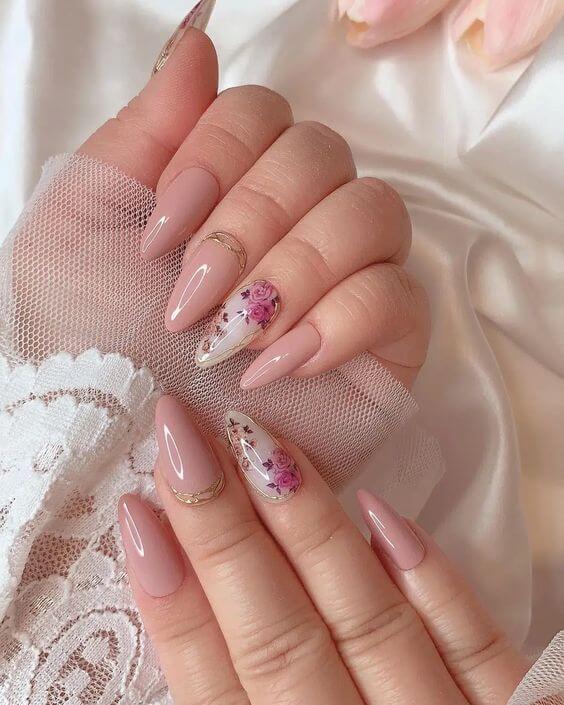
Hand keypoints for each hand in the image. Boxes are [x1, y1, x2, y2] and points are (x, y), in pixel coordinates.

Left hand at [81, 24, 428, 388]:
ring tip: (231, 340)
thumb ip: (142, 130)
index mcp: (229, 187)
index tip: (160, 234)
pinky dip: (338, 323)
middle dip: (251, 224)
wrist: (123, 456)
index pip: (264, 113)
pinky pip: (401, 297)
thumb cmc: (89, 346)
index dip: (218, 156)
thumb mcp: (80, 226)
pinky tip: (277, 367)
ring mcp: (345, 278)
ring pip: (374, 213)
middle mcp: (294, 220)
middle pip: (323, 155)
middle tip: (190, 301)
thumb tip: (199, 41)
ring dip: (294, 272)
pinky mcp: (383, 343)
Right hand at [119, 396, 528, 704]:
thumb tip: (179, 592)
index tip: (137, 508)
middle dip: (223, 532)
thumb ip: (226, 702)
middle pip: (279, 640)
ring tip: (261, 446)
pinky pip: (481, 650)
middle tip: (184, 437)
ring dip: (310, 531)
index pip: (212, 687)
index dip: (171, 599)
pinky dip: (434, 584)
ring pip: (369, 624)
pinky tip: (384, 513)